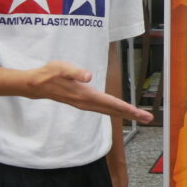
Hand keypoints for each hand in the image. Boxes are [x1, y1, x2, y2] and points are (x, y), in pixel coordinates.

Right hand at [25, 61, 146, 120]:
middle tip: (149, 118)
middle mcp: (87, 103)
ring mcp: (85, 104)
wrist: (37, 85)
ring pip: (110, 111)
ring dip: (126, 113)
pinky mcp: (84, 103)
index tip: (139, 113)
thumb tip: (88, 76)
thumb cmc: (50, 74)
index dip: (126, 108)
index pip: (111, 103)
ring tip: (140, 116)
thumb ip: (76, 72)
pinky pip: (104, 109)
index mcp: (86, 95)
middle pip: (114, 110)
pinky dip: (116, 110)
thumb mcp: (62, 68)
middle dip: (132, 114)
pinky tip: (121, 111)